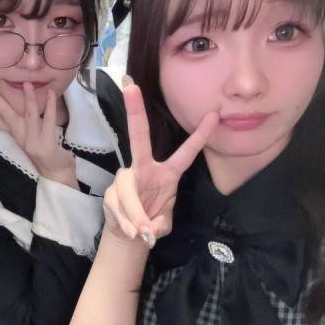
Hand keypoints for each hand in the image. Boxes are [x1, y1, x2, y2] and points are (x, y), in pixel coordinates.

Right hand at [0, 83, 78, 188]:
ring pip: (28, 115)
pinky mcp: (46, 143)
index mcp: (13, 132)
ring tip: (26, 83)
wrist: (56, 172)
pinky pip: (49, 121)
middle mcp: (20, 136)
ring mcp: (33, 140)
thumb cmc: (42, 149)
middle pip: (3, 114)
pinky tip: (50, 93)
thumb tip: (13, 100)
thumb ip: (20, 120)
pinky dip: (50, 107)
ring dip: (27, 98)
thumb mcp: (26, 134)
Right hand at [104, 81, 218, 246]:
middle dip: (136, 113)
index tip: (214, 113)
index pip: (186, 152)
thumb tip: (146, 229)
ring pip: (128, 191)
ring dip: (136, 214)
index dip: (200, 134)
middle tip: (131, 88)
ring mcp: (125, 179)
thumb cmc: (151, 222)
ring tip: (142, 232)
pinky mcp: (110, 193)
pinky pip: (119, 208)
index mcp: (166, 173)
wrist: (128, 235)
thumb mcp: (162, 225)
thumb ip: (158, 224)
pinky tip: (134, 232)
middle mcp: (143, 168)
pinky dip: (129, 224)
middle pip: (138, 138)